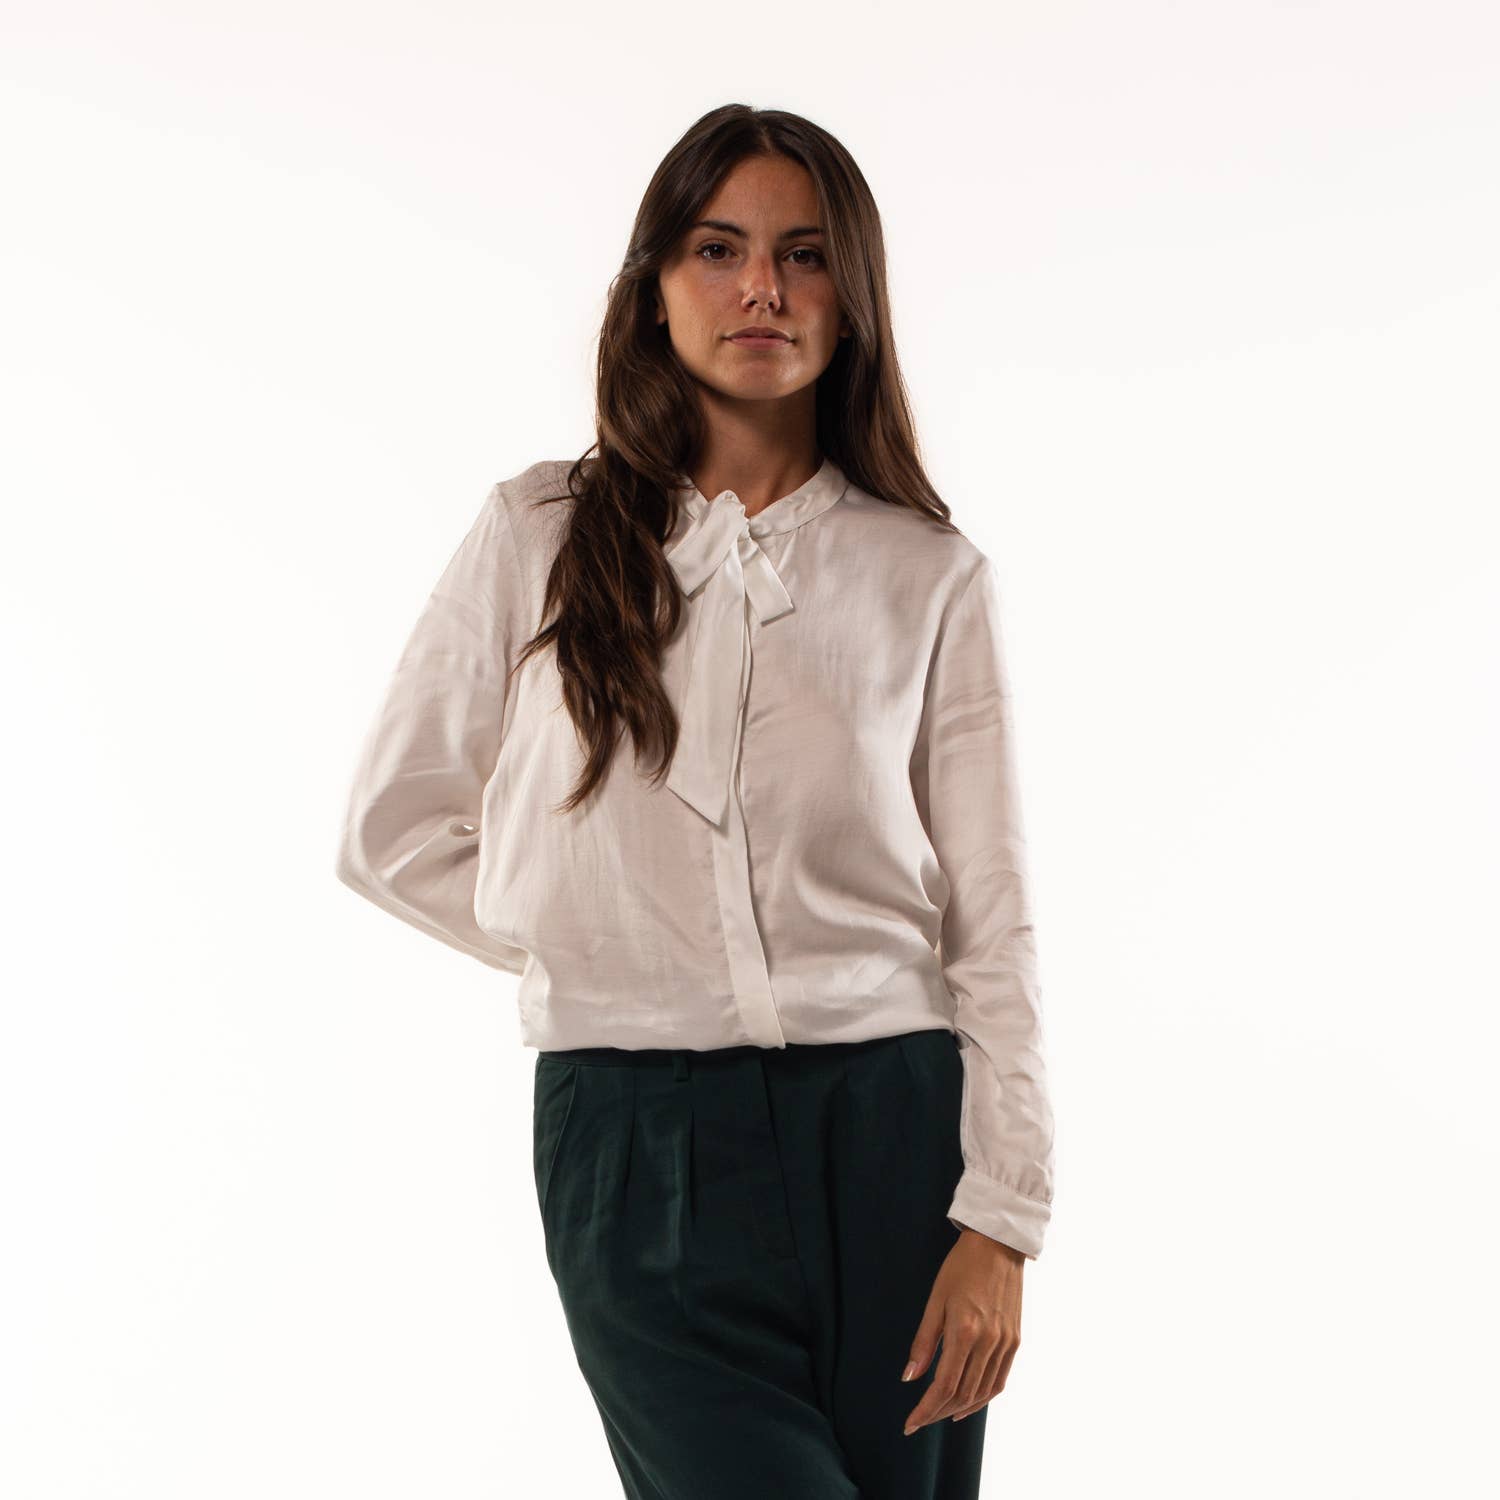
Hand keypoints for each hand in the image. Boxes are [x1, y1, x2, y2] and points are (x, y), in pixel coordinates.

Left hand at [900, 1227, 1023, 1433]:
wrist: (999, 1244)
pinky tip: (968, 1403)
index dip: (926, 1409)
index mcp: (965, 1331)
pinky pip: (999, 1381)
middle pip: (962, 1394)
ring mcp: (1005, 1344)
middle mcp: (988, 1342)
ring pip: (982, 1392)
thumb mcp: (936, 1299)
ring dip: (959, 1409)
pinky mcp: (1015, 1341)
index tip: (910, 1424)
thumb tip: (909, 1377)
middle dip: (938, 1413)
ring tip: (938, 1415)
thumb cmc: (962, 1266)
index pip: (944, 1385)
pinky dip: (983, 1398)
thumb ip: (924, 1341)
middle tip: (919, 1420)